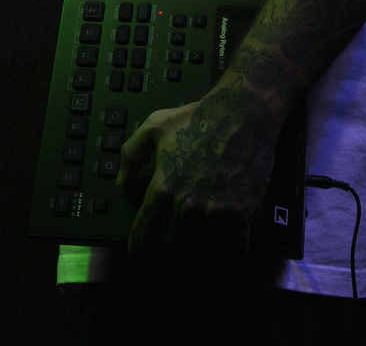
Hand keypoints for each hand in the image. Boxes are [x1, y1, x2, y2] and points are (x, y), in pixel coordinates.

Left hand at [116, 89, 276, 259]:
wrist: (244, 113)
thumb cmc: (199, 118)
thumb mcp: (155, 126)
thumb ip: (132, 153)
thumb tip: (121, 183)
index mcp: (164, 187)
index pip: (144, 231)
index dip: (138, 245)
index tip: (138, 252)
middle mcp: (187, 205)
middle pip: (171, 243)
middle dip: (170, 242)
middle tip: (175, 235)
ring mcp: (215, 212)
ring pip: (200, 249)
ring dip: (199, 247)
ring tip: (199, 239)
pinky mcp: (241, 214)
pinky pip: (233, 249)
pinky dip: (230, 251)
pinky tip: (227, 243)